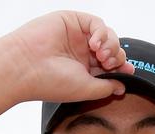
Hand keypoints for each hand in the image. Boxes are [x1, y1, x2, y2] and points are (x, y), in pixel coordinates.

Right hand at [7, 11, 134, 102]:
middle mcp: (80, 54)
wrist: (25, 67)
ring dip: (111, 45)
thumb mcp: (86, 90)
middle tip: (108, 63)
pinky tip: (95, 44)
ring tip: (102, 55)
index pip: (110, 67)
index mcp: (83, 72)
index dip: (122, 68)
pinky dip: (102, 33)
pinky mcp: (72, 21)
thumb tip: (123, 87)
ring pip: (107, 36)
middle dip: (117, 57)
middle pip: (112, 50)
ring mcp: (77, 37)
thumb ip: (106, 87)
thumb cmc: (51, 82)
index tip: (128, 71)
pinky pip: (97, 23)